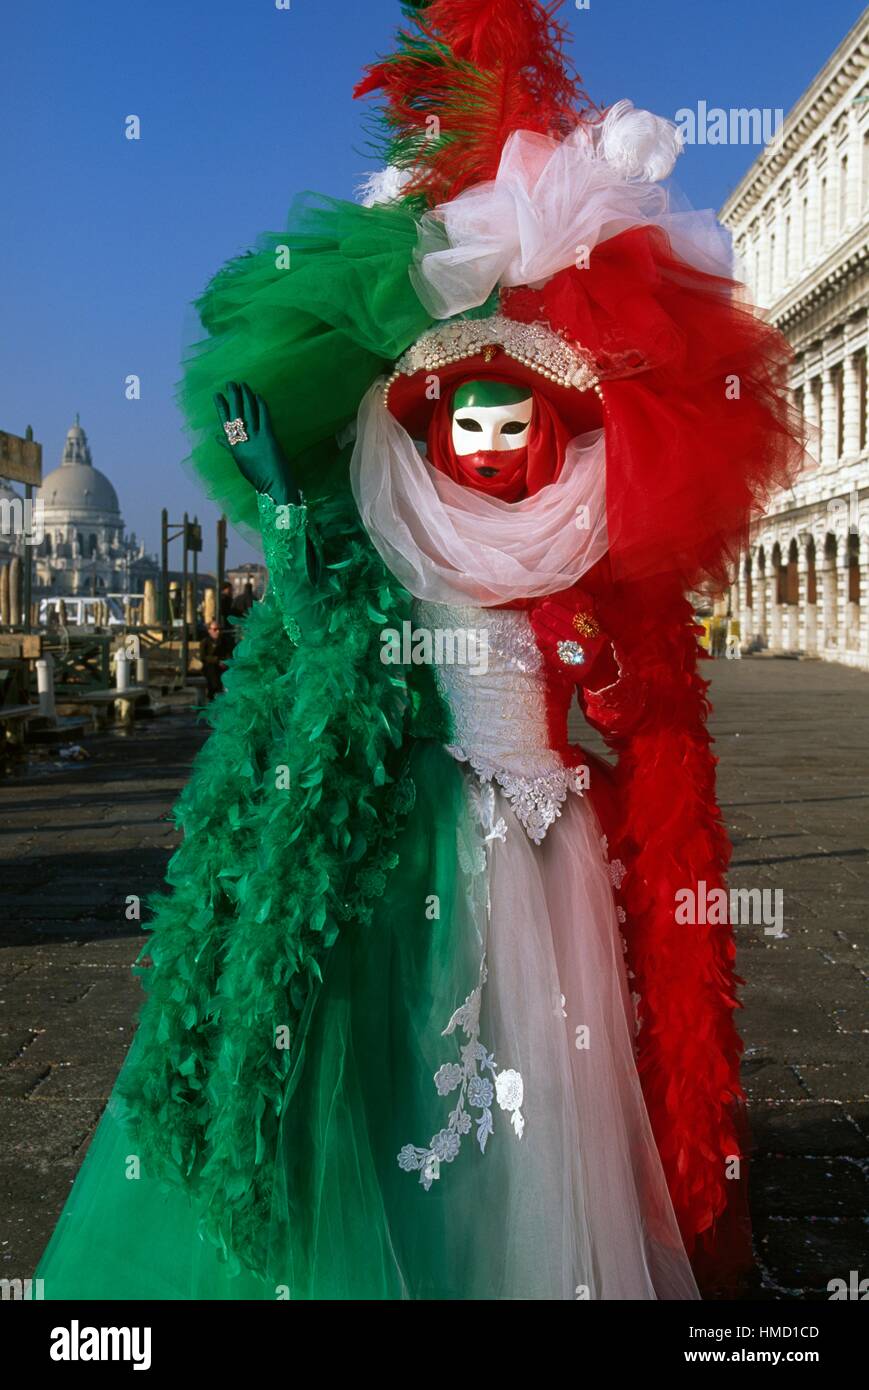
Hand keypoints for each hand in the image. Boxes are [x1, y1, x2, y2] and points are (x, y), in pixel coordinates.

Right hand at [214, 382, 298, 506]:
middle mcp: (242, 441)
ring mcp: (255, 438)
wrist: (273, 485)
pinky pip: (263, 417)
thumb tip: (218, 437)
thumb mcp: (239, 460)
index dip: (221, 407)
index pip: (225, 422)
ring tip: (243, 385)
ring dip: (246, 397)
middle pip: (235, 414)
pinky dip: (260, 405)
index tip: (217, 395)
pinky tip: (258, 396)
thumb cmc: (257, 475)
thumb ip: (229, 446)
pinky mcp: (268, 438)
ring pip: (248, 412)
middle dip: (232, 397)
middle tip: (230, 383)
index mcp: (234, 446)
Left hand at [530, 594, 612, 687]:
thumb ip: (587, 618)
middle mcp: (580, 642)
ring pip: (553, 639)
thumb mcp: (598, 631)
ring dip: (542, 630)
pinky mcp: (566, 665)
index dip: (556, 610)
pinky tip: (537, 640)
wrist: (603, 673)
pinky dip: (544, 647)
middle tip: (536, 612)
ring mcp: (572, 654)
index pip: (569, 618)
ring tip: (533, 622)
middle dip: (545, 618)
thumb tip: (577, 604)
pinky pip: (552, 654)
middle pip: (559, 627)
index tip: (545, 605)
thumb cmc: (601, 649)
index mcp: (588, 632)